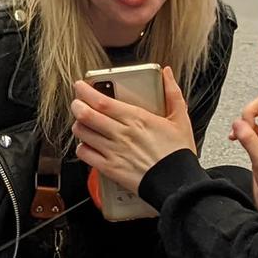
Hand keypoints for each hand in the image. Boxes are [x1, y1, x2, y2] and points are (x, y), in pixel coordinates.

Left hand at [71, 66, 194, 194]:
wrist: (177, 183)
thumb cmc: (178, 153)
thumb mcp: (180, 119)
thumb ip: (172, 93)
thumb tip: (167, 73)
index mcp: (136, 118)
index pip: (101, 101)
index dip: (85, 92)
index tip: (80, 86)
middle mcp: (121, 133)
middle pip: (86, 115)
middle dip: (76, 105)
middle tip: (77, 103)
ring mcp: (113, 151)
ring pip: (83, 133)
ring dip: (79, 126)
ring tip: (83, 123)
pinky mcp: (110, 168)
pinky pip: (85, 154)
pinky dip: (82, 147)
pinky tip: (88, 145)